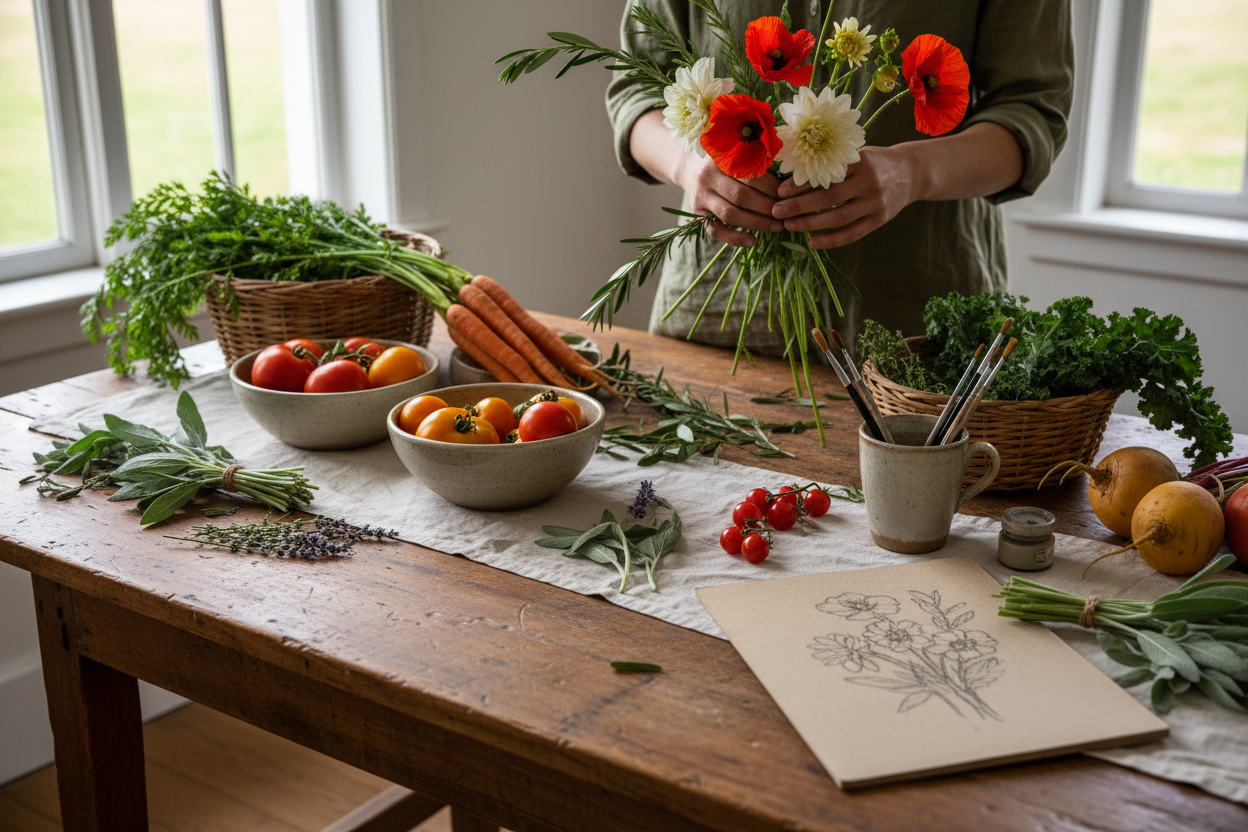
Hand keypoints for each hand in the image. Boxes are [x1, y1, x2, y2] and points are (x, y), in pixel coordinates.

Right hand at [677, 152, 782, 246]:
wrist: (689, 167)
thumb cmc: (723, 161)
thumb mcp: (735, 152)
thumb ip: (755, 161)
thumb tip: (786, 181)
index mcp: (721, 158)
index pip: (749, 175)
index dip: (770, 187)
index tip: (787, 195)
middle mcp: (708, 177)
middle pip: (741, 196)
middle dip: (766, 207)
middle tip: (784, 214)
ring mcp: (701, 196)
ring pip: (730, 214)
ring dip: (756, 223)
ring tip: (776, 227)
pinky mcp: (697, 213)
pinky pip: (715, 230)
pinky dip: (734, 238)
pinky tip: (752, 241)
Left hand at [772, 146, 917, 248]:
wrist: (912, 172)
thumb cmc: (875, 162)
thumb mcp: (858, 155)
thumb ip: (834, 164)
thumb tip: (794, 176)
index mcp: (859, 162)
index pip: (824, 175)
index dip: (800, 184)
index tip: (779, 191)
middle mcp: (868, 182)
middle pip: (828, 198)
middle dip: (799, 206)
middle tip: (776, 211)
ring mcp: (875, 203)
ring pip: (838, 218)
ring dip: (810, 224)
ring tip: (788, 226)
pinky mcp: (879, 220)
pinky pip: (852, 234)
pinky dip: (831, 241)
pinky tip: (812, 243)